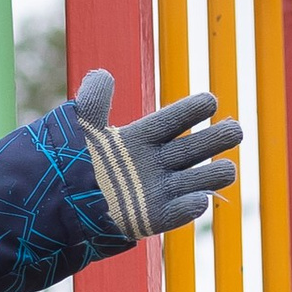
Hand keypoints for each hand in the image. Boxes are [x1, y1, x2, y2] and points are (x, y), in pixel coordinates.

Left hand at [70, 69, 242, 241]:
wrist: (58, 203)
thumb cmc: (71, 162)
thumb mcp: (80, 129)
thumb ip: (92, 102)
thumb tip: (102, 75)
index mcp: (142, 137)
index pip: (174, 120)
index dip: (193, 110)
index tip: (209, 102)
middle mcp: (157, 162)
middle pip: (197, 147)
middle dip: (218, 138)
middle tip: (233, 130)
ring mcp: (159, 190)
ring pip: (200, 180)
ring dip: (215, 174)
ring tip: (226, 169)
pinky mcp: (153, 217)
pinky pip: (178, 212)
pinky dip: (189, 207)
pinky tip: (198, 200)